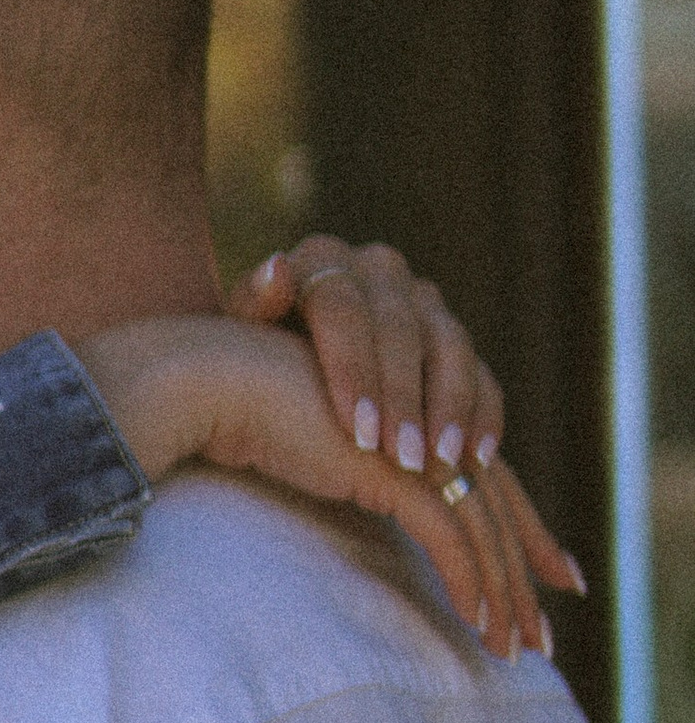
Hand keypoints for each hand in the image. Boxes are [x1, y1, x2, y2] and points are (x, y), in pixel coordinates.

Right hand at [79, 310, 580, 659]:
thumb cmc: (241, 412)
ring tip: (511, 649)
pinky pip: (447, 533)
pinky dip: (468, 579)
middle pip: (498, 508)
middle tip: (540, 637)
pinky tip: (475, 620)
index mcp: (417, 417)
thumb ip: (345, 472)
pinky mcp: (394, 466)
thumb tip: (352, 511)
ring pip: (482, 528)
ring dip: (502, 594)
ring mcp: (415, 443)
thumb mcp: (311, 451)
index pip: (487, 481)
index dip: (522, 533)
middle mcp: (428, 426)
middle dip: (525, 575)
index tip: (550, 579)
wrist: (212, 382)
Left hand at [231, 237, 492, 480]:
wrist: (278, 351)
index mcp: (322, 259)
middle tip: (405, 458)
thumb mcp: (240, 332)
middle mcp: (378, 268)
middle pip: (402, 329)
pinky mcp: (450, 331)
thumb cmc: (249, 349)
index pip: (345, 309)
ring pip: (451, 344)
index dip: (355, 372)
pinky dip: (483, 413)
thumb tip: (277, 269)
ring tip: (444, 463)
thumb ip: (253, 303)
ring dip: (452, 408)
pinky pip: (480, 369)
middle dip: (405, 400)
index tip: (359, 433)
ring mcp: (419, 297)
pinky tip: (477, 457)